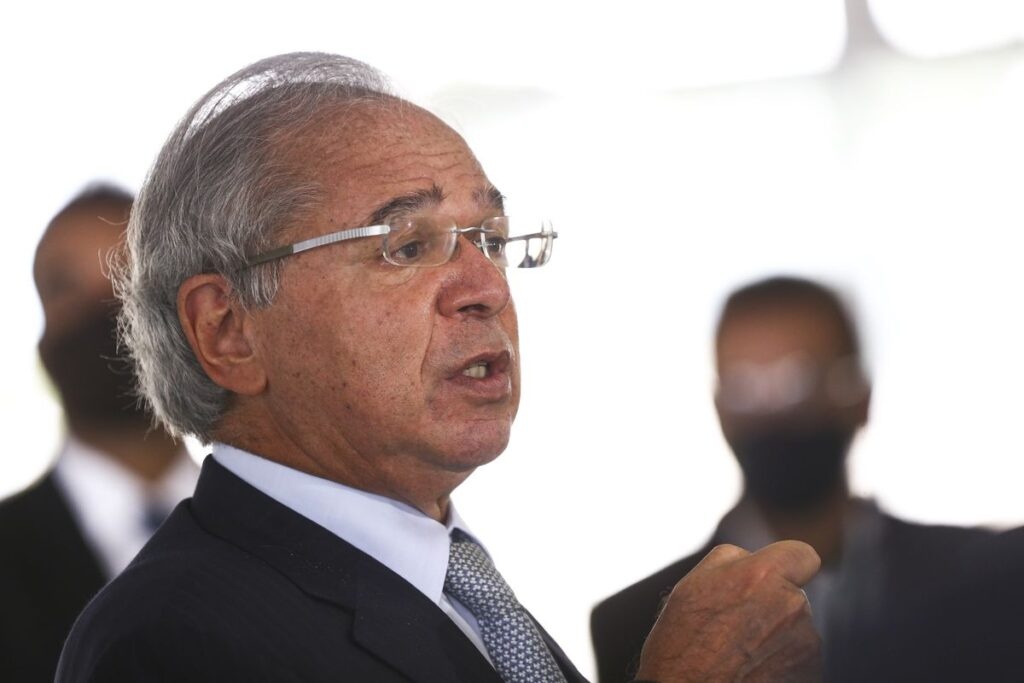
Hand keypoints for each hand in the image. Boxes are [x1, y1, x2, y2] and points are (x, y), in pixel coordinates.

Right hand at [633, 541, 821, 681]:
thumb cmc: (683, 647)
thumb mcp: (691, 585)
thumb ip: (729, 558)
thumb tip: (750, 557)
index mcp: (763, 575)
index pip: (802, 555)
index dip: (788, 564)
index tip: (775, 577)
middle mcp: (792, 605)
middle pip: (794, 594)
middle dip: (772, 604)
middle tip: (737, 624)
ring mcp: (806, 643)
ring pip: (797, 628)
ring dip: (777, 635)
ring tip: (740, 653)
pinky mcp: (809, 673)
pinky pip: (800, 658)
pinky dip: (782, 662)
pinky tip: (753, 670)